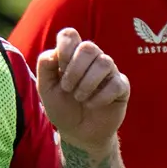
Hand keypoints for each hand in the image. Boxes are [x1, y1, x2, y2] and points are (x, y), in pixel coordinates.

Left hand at [35, 28, 128, 156]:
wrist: (78, 133)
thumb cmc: (62, 108)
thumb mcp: (46, 90)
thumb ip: (45, 67)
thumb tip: (53, 53)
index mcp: (72, 55)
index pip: (70, 34)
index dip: (64, 49)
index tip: (59, 68)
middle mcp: (92, 59)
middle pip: (88, 47)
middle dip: (75, 70)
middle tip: (67, 88)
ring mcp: (109, 71)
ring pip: (104, 62)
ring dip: (87, 84)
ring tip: (80, 98)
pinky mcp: (121, 87)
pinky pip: (116, 84)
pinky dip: (100, 97)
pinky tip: (92, 105)